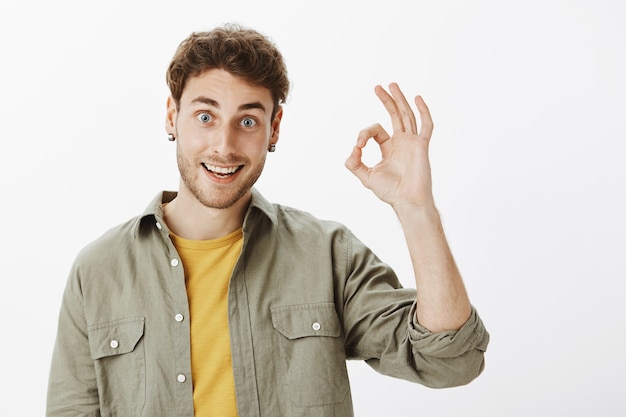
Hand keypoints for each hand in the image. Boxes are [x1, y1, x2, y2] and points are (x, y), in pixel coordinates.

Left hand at [345, 83, 434, 209]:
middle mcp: (401, 143)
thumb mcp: (366, 177)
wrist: (407, 201)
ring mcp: (412, 143)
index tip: (358, 145)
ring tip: (391, 85)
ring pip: (407, 115)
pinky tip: (417, 98)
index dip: (364, 133)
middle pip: (394, 115)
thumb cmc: (390, 192)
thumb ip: (355, 164)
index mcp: (389, 148)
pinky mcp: (421, 146)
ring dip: (399, 100)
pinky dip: (423, 111)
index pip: (376, 130)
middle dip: (386, 101)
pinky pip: (426, 126)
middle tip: (377, 87)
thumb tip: (352, 150)